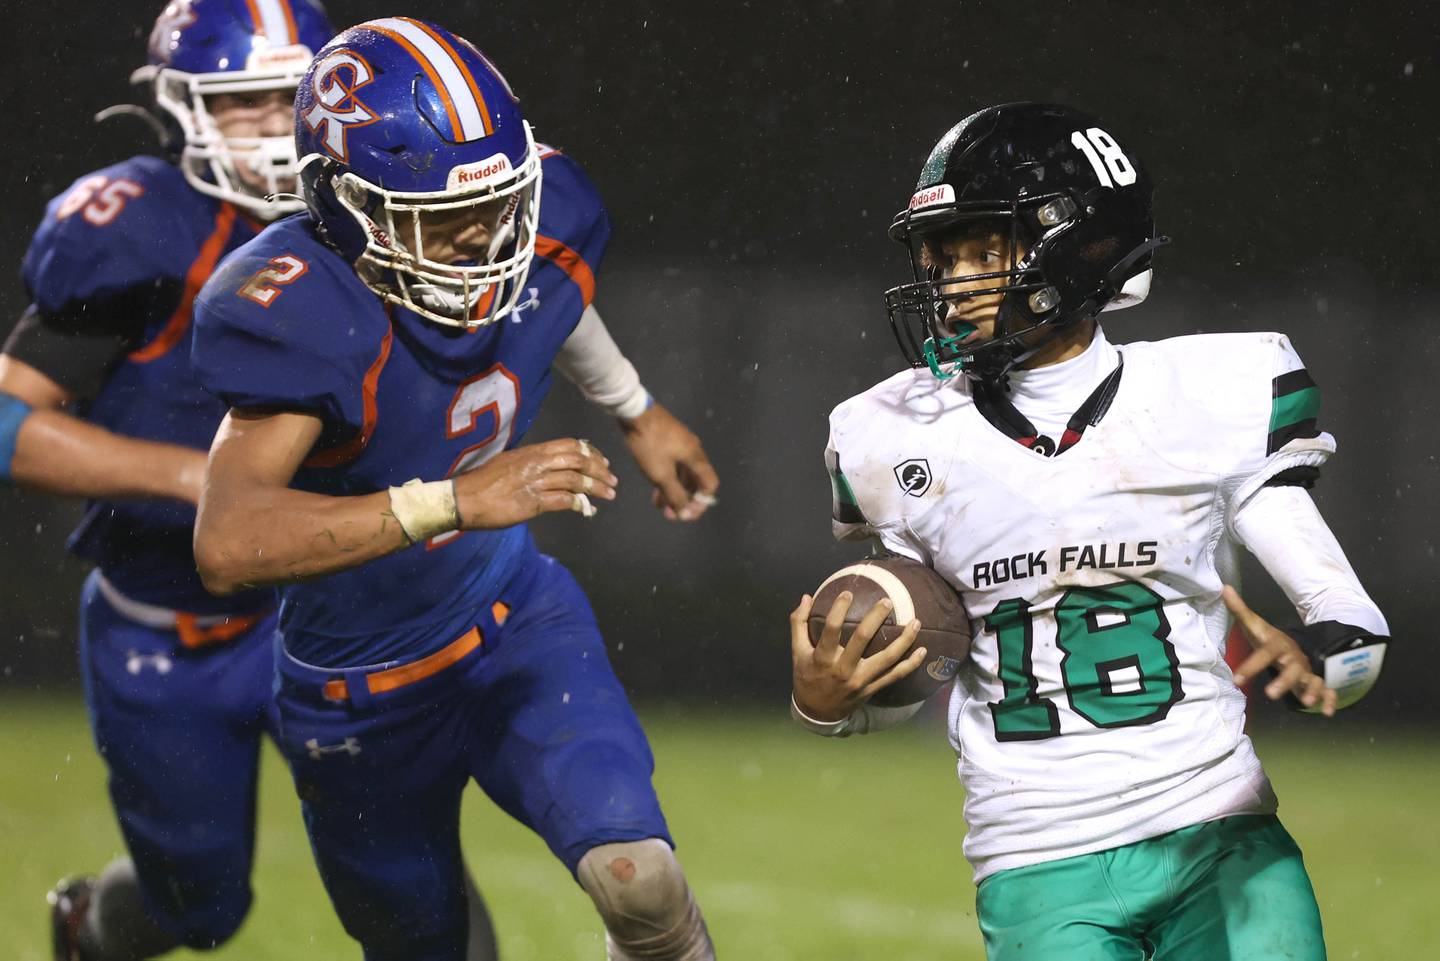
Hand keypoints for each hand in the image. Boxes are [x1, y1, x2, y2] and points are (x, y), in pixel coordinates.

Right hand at [453, 438, 616, 528]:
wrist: (463, 499)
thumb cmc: (481, 483)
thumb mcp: (507, 463)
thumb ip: (528, 464)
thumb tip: (545, 468)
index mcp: (531, 452)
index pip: (568, 445)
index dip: (589, 452)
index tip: (601, 460)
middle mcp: (536, 463)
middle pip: (577, 460)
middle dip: (599, 469)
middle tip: (612, 479)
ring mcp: (535, 482)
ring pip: (575, 480)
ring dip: (596, 487)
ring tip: (609, 494)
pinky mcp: (532, 503)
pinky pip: (563, 501)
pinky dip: (579, 504)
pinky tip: (587, 509)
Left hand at [619, 403, 718, 521]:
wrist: (634, 412)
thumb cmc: (650, 445)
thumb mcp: (661, 475)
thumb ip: (675, 495)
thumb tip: (686, 513)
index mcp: (696, 458)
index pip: (709, 485)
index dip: (701, 503)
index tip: (686, 514)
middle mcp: (694, 451)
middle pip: (696, 481)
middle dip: (684, 500)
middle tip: (671, 515)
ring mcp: (681, 444)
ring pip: (682, 474)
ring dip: (674, 491)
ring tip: (660, 506)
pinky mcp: (669, 440)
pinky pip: (674, 464)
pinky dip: (668, 478)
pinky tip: (655, 488)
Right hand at [789, 591, 927, 722]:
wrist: (817, 712)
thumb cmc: (807, 676)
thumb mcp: (796, 651)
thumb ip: (799, 623)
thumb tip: (807, 596)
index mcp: (823, 658)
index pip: (831, 629)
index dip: (838, 610)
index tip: (847, 593)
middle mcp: (843, 669)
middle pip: (862, 639)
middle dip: (876, 618)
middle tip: (887, 601)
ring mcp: (860, 680)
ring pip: (887, 659)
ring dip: (904, 640)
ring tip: (916, 622)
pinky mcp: (872, 689)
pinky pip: (895, 676)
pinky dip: (911, 664)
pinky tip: (923, 651)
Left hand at [1223, 585, 1336, 716]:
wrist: (1291, 647)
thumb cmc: (1267, 640)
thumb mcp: (1254, 626)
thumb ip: (1239, 610)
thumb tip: (1224, 588)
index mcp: (1277, 646)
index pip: (1265, 654)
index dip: (1252, 666)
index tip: (1237, 679)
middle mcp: (1294, 658)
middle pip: (1293, 669)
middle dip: (1284, 681)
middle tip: (1270, 694)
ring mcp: (1306, 670)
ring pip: (1313, 680)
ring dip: (1311, 691)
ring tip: (1306, 703)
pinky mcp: (1315, 682)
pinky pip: (1327, 690)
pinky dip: (1330, 700)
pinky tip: (1328, 712)